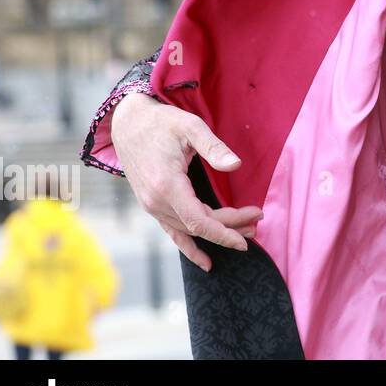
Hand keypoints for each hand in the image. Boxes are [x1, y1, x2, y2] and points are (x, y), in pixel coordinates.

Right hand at [111, 92, 262, 272]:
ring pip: (189, 231)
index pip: (201, 219)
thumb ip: (213, 147)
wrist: (127, 123)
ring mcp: (152, 207)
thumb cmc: (161, 123)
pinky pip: (172, 233)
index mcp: (167, 186)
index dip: (228, 227)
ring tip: (246, 233)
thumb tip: (236, 165)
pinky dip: (190, 248)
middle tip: (258, 222)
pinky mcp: (151, 206)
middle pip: (199, 226)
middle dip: (231, 227)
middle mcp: (156, 202)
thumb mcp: (190, 127)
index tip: (254, 221)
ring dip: (218, 235)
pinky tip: (208, 262)